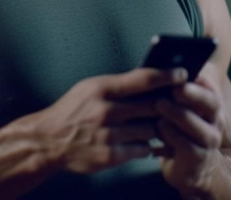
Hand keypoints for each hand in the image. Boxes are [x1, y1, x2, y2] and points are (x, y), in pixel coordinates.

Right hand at [31, 67, 187, 173]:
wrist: (47, 140)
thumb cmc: (73, 110)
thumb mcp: (90, 88)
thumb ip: (118, 85)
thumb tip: (151, 79)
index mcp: (102, 89)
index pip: (142, 79)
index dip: (166, 75)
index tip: (183, 73)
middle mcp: (105, 111)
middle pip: (152, 106)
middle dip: (168, 104)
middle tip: (179, 101)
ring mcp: (107, 135)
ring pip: (150, 129)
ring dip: (156, 127)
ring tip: (157, 123)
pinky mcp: (109, 156)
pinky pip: (141, 150)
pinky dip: (145, 145)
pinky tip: (143, 141)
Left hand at [155, 63, 226, 196]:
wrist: (185, 165)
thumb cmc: (176, 127)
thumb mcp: (174, 105)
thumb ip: (170, 87)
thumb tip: (156, 63)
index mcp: (210, 102)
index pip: (211, 84)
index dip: (199, 77)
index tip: (184, 70)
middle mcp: (215, 119)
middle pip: (211, 103)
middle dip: (193, 94)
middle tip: (176, 87)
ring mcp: (209, 140)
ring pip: (198, 126)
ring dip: (178, 114)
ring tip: (160, 105)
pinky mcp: (199, 158)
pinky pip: (186, 146)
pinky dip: (172, 135)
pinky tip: (159, 128)